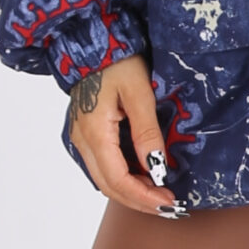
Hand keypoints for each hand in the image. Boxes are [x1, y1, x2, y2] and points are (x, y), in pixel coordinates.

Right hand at [65, 54, 182, 217]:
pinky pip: (102, 166)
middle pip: (109, 186)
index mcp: (94, 132)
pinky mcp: (84, 134)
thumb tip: (157, 167)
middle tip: (168, 204)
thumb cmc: (117, 62)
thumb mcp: (139, 93)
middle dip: (138, 200)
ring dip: (130, 191)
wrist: (92, 44)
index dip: (143, 196)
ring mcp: (80, 138)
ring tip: (158, 193)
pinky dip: (122, 177)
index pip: (118, 179)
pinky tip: (142, 176)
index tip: (168, 201)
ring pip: (104, 179)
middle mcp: (81, 140)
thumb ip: (146, 132)